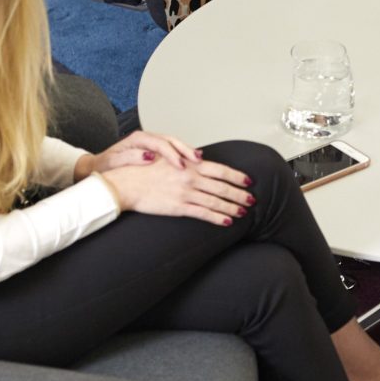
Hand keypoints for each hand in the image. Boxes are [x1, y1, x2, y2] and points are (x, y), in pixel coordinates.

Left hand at [73, 131, 198, 179]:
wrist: (99, 169)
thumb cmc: (106, 168)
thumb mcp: (114, 163)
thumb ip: (130, 158)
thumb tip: (148, 157)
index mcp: (137, 139)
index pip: (160, 143)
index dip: (172, 154)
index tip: (180, 165)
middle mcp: (145, 139)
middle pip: (171, 140)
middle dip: (185, 150)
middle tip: (196, 160)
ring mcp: (150, 144)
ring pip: (174, 143)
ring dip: (186, 151)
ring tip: (198, 160)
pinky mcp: (154, 151)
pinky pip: (172, 150)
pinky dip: (182, 155)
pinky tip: (191, 162)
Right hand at [99, 155, 255, 225]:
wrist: (127, 183)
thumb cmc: (144, 171)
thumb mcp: (168, 159)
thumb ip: (186, 161)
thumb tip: (201, 160)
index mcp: (189, 164)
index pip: (220, 169)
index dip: (237, 176)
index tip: (248, 180)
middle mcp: (190, 177)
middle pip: (222, 186)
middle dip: (240, 194)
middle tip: (252, 199)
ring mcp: (185, 193)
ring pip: (216, 201)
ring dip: (232, 207)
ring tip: (244, 211)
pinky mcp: (179, 207)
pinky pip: (203, 213)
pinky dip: (218, 217)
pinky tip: (228, 221)